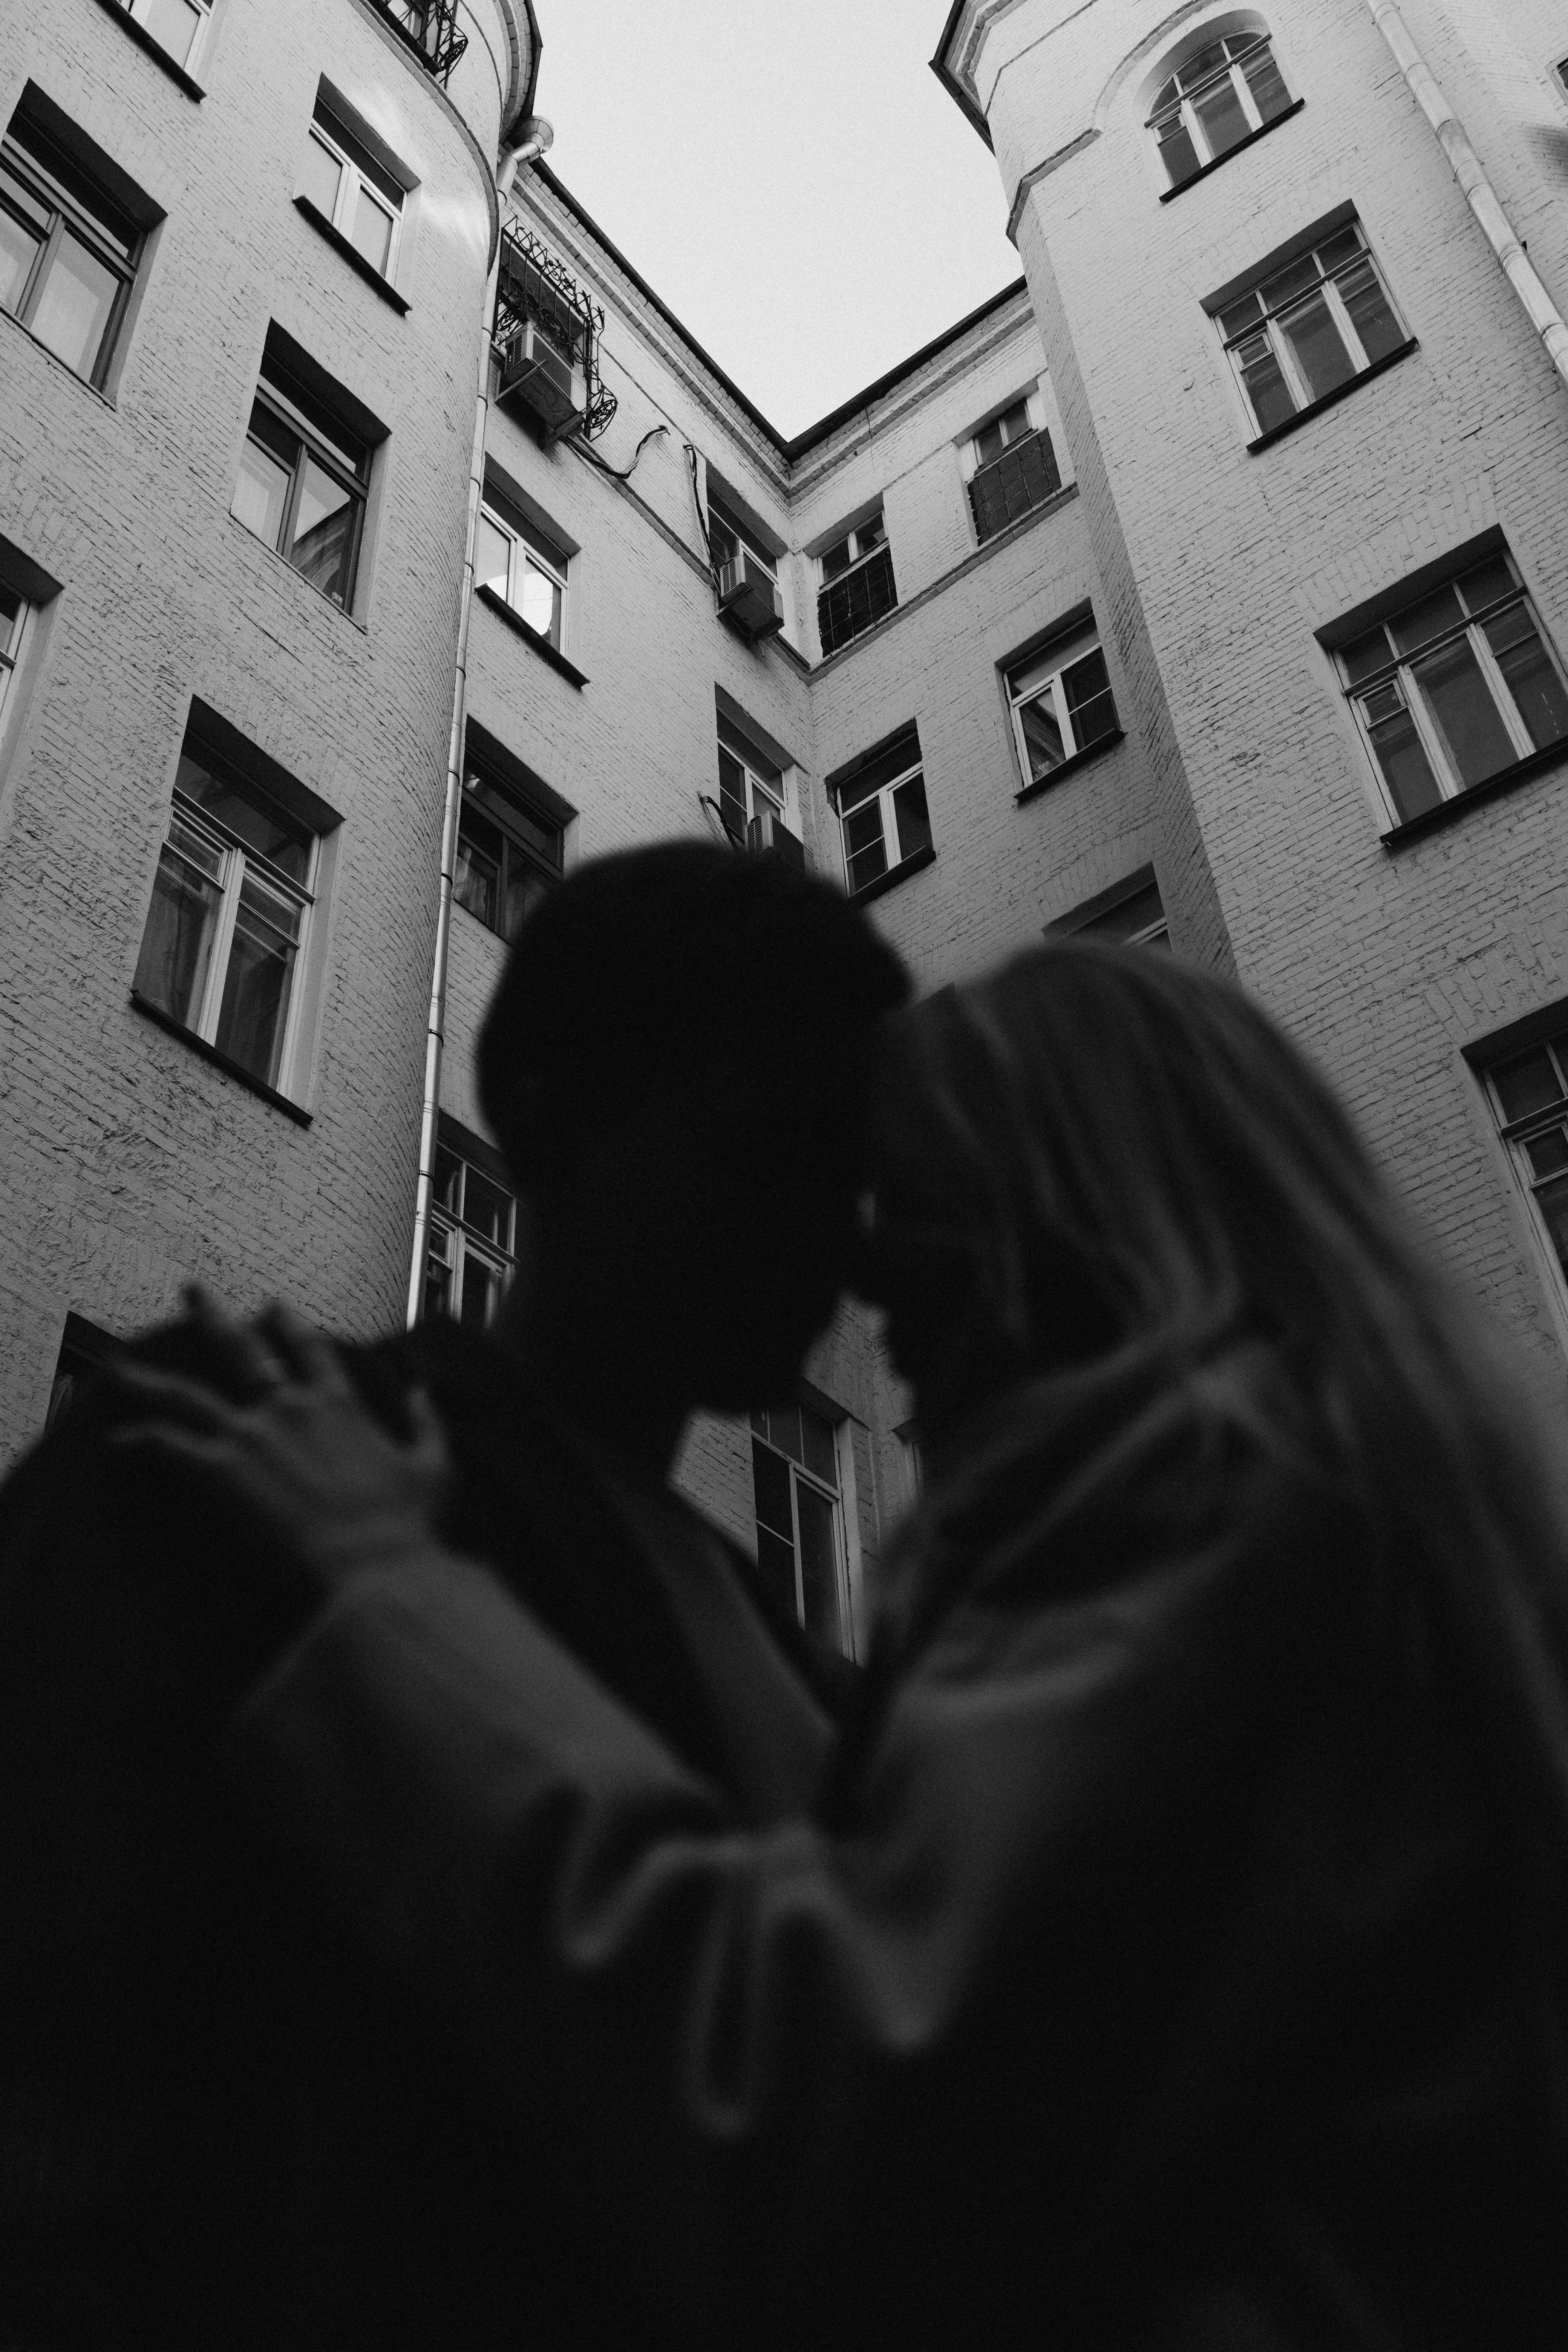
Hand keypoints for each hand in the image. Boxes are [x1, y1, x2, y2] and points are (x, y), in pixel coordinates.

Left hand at [107, 1291, 448, 1603]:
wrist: (373, 1566)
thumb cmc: (405, 1525)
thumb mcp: (433, 1465)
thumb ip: (425, 1421)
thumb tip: (421, 1389)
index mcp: (338, 1404)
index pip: (308, 1348)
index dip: (288, 1324)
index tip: (272, 1306)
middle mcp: (289, 1407)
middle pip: (240, 1349)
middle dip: (213, 1317)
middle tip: (192, 1291)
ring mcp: (251, 1435)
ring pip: (187, 1395)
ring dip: (150, 1380)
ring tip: (119, 1366)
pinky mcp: (221, 1470)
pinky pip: (168, 1447)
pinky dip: (140, 1441)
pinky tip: (117, 1440)